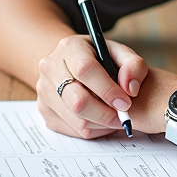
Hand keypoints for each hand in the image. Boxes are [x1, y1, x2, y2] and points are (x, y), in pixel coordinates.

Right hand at [35, 34, 152, 139]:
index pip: (85, 70)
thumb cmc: (100, 60)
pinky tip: (100, 118)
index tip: (125, 103)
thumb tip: (130, 89)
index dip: (107, 90)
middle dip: (105, 114)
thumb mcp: (121, 54)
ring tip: (113, 116)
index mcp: (69, 47)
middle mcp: (50, 67)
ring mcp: (44, 90)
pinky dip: (92, 129)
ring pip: (76, 120)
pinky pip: (73, 130)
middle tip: (123, 117)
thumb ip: (133, 66)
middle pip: (77, 101)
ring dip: (101, 124)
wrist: (72, 65)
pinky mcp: (44, 110)